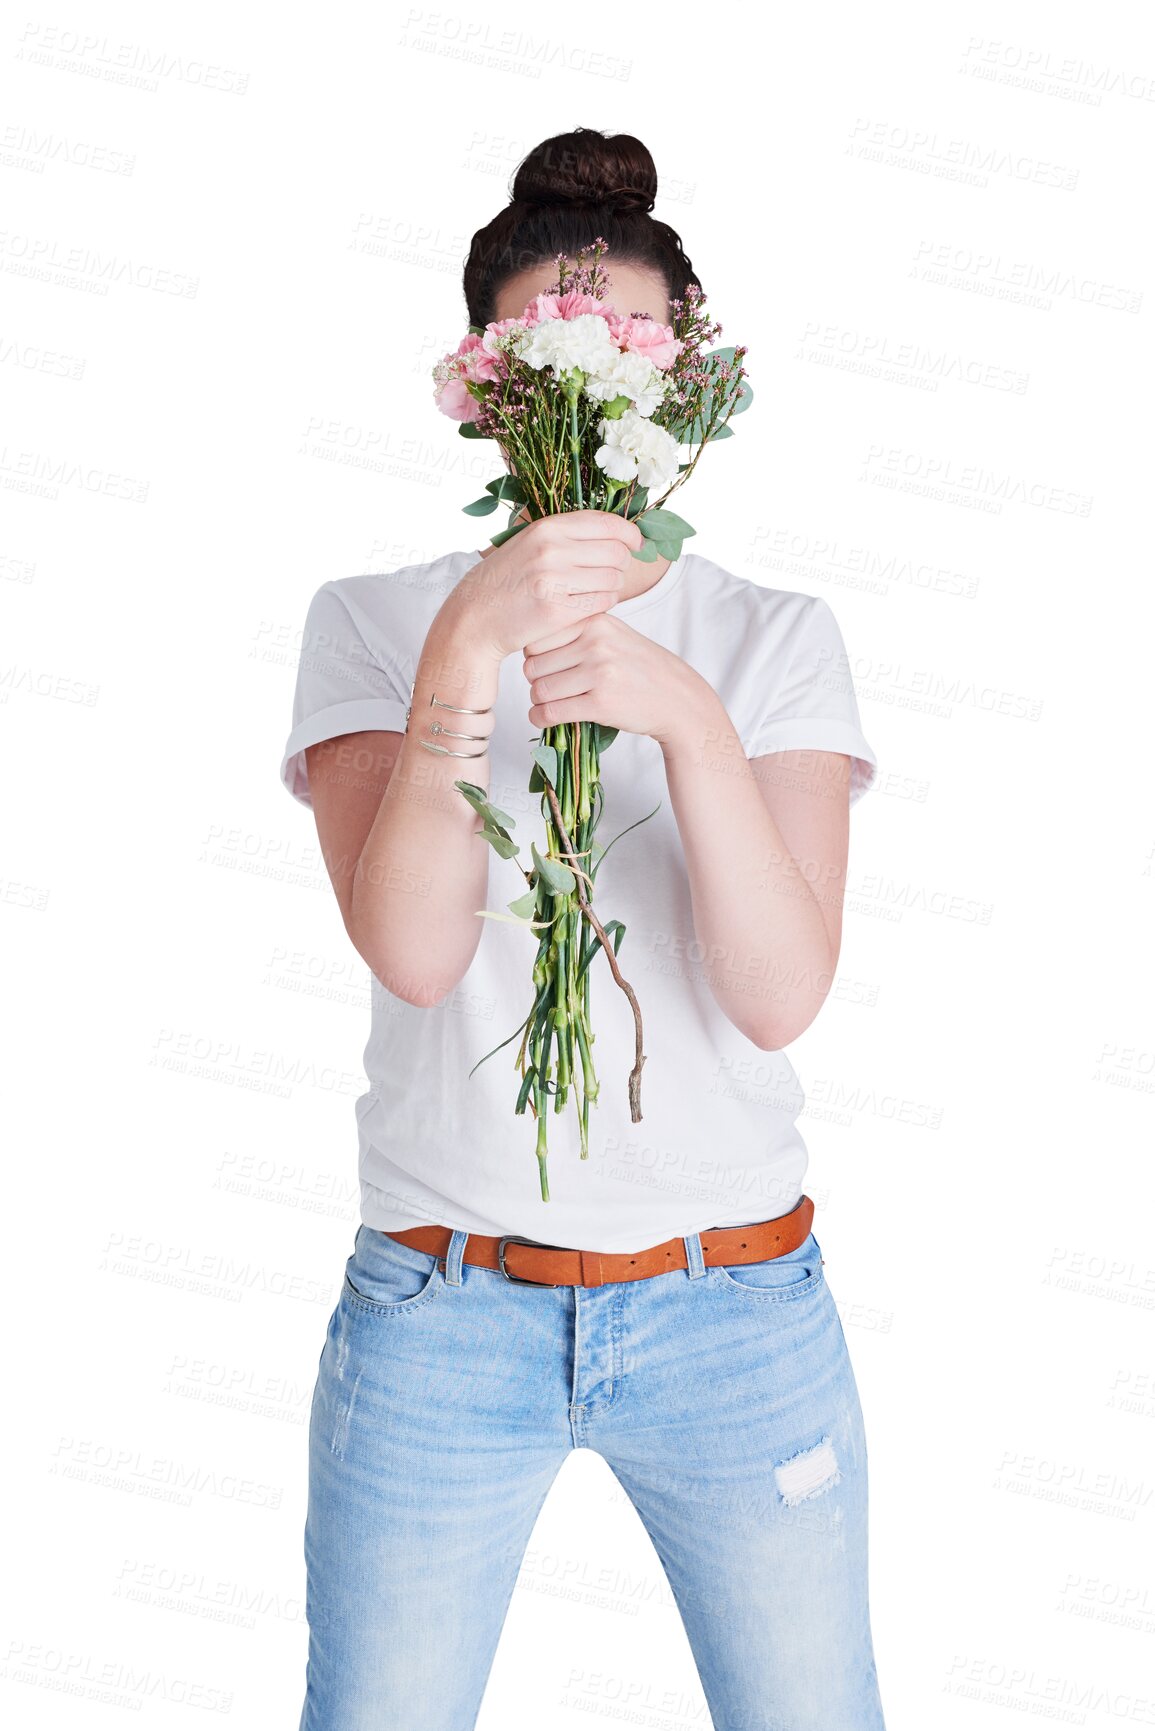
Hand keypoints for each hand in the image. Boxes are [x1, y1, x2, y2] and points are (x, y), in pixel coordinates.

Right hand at [448, 510, 644, 661]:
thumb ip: (568, 534)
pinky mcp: (557, 610)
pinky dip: (606, 603)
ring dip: (615, 585)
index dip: (630, 533)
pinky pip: (603, 602)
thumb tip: (618, 533)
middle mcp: (551, 549)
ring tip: (600, 589)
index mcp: (547, 528)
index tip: (636, 543)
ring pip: (614, 578)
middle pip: (616, 551)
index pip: (607, 523)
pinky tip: (592, 603)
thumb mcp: (531, 543)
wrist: (475, 616)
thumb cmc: (507, 580)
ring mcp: (553, 580)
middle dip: (623, 562)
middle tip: (614, 571)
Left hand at [522, 611, 715, 750]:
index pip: (539, 636)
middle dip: (534, 680)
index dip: (534, 655)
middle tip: (546, 689)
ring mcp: (599, 673)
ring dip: (537, 702)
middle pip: (534, 664)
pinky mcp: (601, 704)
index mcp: (596, 622)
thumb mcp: (615, 636)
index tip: (544, 667)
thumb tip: (530, 644)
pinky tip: (544, 719)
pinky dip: (540, 718)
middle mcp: (596, 644)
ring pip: (540, 689)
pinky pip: (552, 711)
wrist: (678, 699)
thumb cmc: (642, 669)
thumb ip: (579, 633)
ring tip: (546, 705)